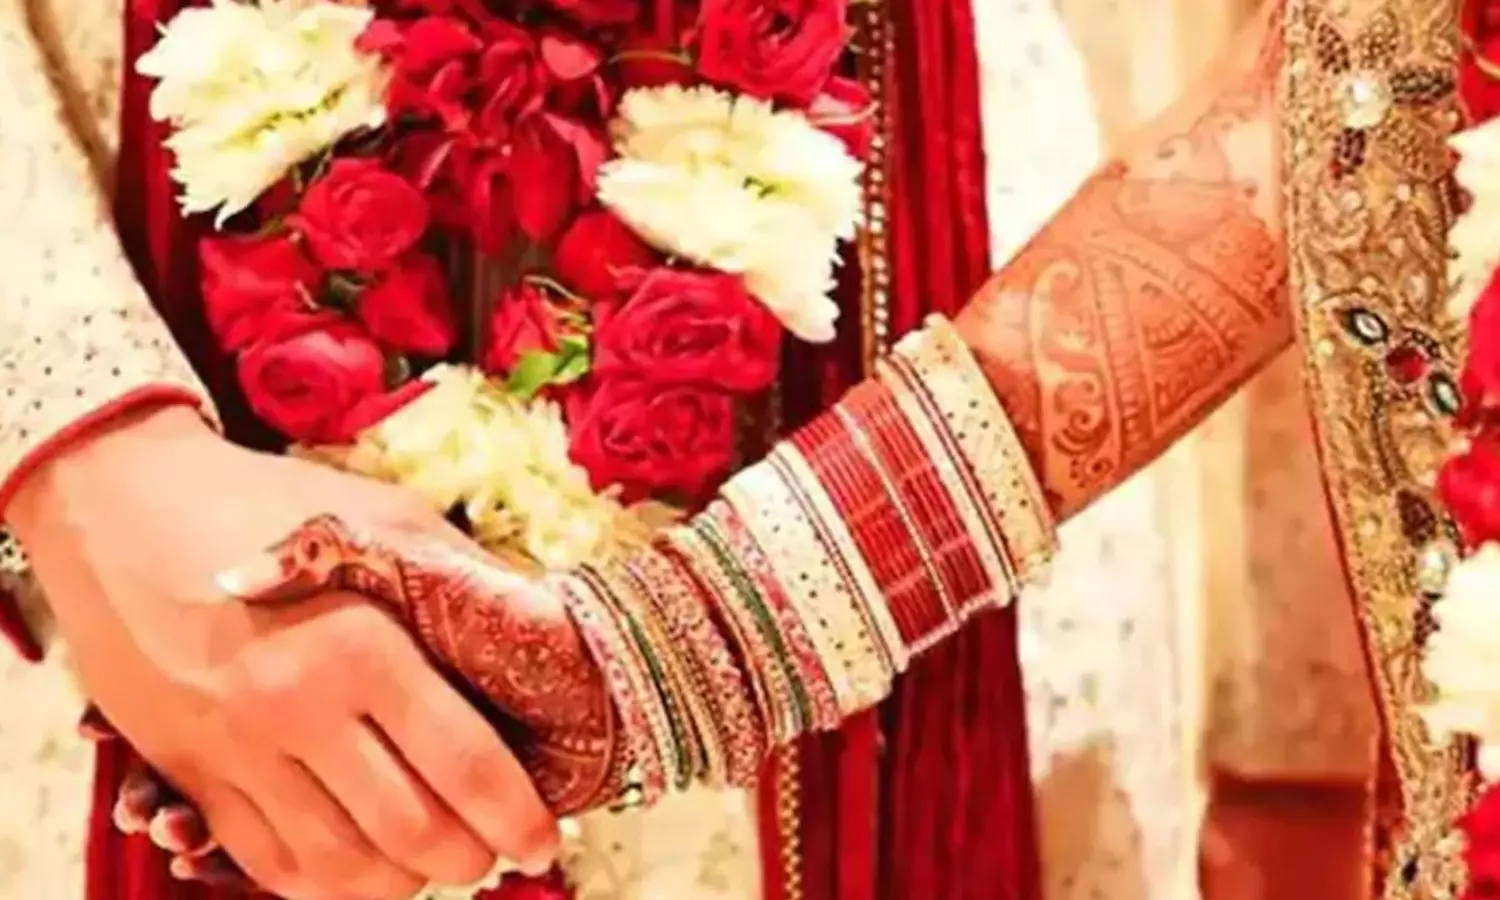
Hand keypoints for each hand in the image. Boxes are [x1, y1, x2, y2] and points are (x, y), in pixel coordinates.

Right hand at [9, 405, 559, 899]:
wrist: (120, 505)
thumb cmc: (268, 503)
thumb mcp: (388, 519)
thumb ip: (472, 583)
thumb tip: (552, 636)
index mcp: (359, 644)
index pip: (463, 764)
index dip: (518, 817)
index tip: (544, 838)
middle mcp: (295, 710)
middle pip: (410, 834)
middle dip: (471, 858)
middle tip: (496, 846)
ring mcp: (234, 752)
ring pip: (339, 869)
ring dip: (404, 881)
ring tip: (434, 857)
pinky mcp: (189, 774)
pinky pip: (266, 866)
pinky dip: (328, 885)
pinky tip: (363, 862)